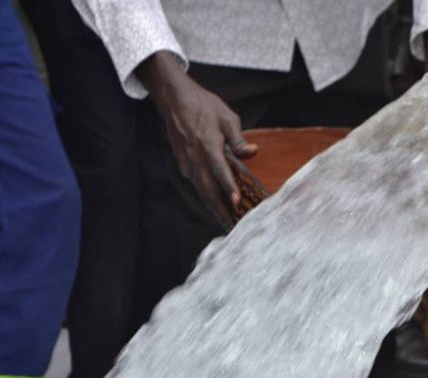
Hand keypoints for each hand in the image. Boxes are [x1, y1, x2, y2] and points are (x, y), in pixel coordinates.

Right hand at [138, 51, 257, 227]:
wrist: (174, 100)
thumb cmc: (203, 106)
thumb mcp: (227, 117)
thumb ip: (239, 139)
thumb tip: (253, 152)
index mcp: (207, 144)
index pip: (219, 170)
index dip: (228, 187)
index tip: (235, 203)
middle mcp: (195, 158)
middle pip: (208, 190)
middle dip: (220, 210)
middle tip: (233, 227)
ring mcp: (186, 163)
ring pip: (201, 190)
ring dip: (214, 207)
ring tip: (227, 222)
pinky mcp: (183, 165)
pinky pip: (197, 184)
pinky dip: (207, 196)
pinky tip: (217, 203)